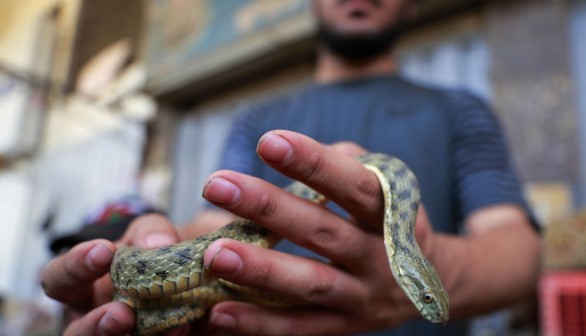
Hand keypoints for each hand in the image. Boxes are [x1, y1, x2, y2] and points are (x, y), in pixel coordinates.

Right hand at [41, 214, 184, 335]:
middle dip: (97, 326)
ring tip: (166, 328)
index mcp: (82, 287)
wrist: (190, 271)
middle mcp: (95, 318)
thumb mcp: (148, 233)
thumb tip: (159, 243)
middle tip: (122, 312)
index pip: (58, 280)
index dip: (75, 267)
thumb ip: (150, 231)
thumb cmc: (152, 251)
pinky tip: (189, 326)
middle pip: (77, 334)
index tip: (104, 251)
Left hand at [201, 130, 436, 334]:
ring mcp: (362, 296)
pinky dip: (260, 323)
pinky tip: (220, 312)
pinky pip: (300, 328)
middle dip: (268, 207)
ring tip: (215, 253)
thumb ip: (347, 162)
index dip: (314, 163)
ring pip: (310, 284)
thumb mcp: (388, 185)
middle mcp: (380, 257)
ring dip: (261, 269)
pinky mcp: (344, 327)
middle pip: (322, 232)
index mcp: (393, 214)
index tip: (268, 141)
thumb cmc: (392, 219)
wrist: (435, 280)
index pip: (355, 185)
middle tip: (217, 185)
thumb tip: (299, 150)